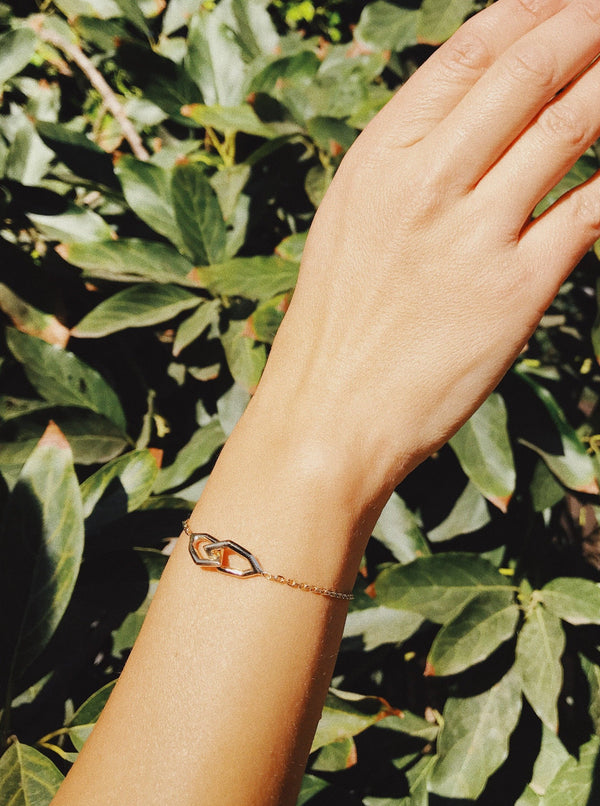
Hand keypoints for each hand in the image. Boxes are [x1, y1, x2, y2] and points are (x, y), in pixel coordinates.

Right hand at [258, 0, 599, 496]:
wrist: (330, 416)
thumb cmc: (337, 324)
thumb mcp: (354, 222)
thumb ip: (412, 163)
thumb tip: (482, 118)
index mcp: (379, 157)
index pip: (470, 49)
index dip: (533, 12)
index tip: (566, 5)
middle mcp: (426, 181)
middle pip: (530, 70)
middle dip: (589, 27)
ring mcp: (474, 234)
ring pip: (573, 123)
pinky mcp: (518, 289)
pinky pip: (592, 207)